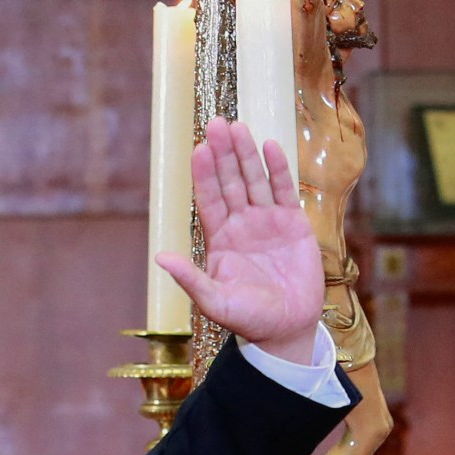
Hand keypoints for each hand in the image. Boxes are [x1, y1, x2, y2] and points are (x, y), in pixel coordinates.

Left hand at [153, 118, 324, 362]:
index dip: (204, 173)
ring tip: (238, 127)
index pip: (209, 197)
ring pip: (254, 179)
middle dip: (222, 153)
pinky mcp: (294, 224)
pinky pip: (284, 190)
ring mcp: (268, 221)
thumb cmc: (250, 319)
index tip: (199, 149)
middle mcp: (242, 224)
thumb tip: (159, 257)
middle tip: (216, 124)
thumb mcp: (215, 301)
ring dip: (246, 154)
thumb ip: (190, 278)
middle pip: (230, 180)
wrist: (288, 329)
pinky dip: (277, 169)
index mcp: (221, 238)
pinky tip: (269, 146)